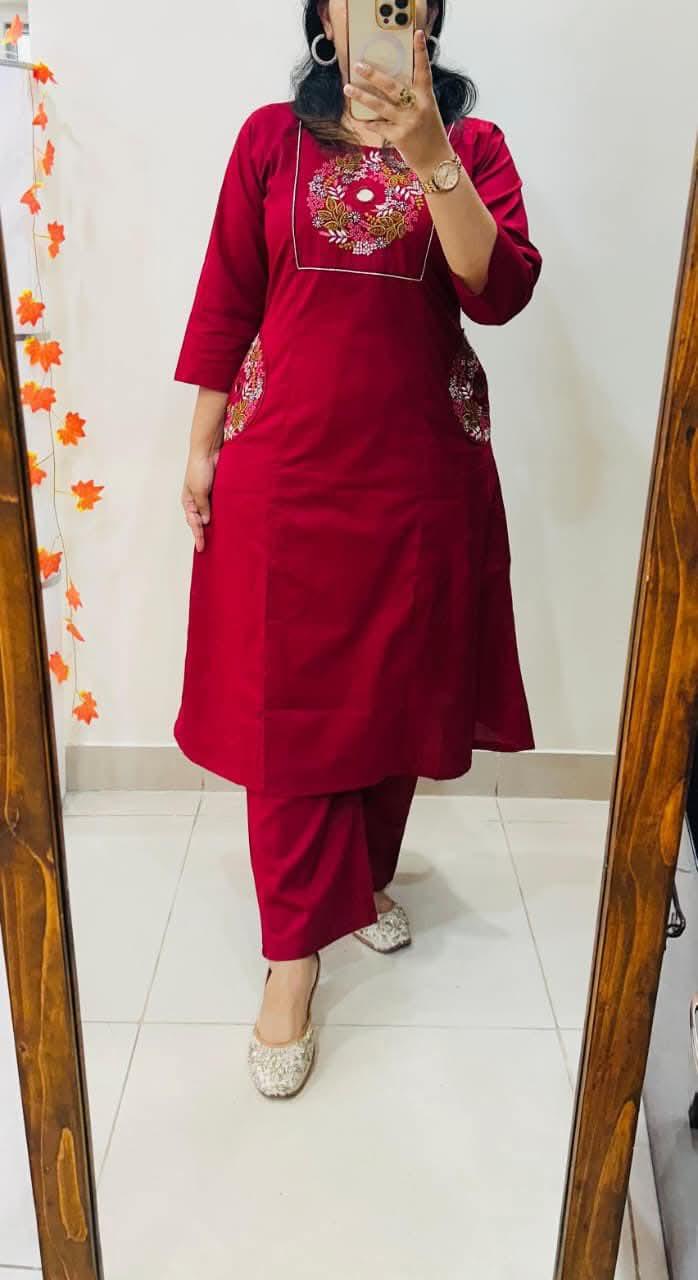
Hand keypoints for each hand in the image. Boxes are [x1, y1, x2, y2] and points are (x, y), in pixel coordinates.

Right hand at [181, 448, 218, 551]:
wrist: (209, 451)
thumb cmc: (199, 468)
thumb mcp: (199, 491)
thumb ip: (203, 507)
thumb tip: (205, 522)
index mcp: (188, 501)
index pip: (193, 523)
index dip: (198, 536)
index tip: (201, 548)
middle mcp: (197, 500)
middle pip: (200, 521)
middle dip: (204, 533)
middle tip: (209, 548)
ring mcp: (207, 496)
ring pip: (210, 515)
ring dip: (214, 525)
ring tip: (220, 539)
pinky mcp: (217, 491)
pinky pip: (219, 506)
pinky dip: (221, 514)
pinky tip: (227, 522)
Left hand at [344, 27, 450, 175]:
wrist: (436, 162)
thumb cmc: (430, 134)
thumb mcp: (427, 111)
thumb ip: (413, 98)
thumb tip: (390, 86)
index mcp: (427, 98)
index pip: (424, 71)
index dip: (421, 53)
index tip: (418, 35)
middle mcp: (417, 108)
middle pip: (392, 86)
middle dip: (374, 75)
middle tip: (359, 66)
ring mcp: (407, 122)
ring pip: (380, 105)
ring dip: (362, 96)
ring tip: (348, 88)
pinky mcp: (399, 137)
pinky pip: (379, 126)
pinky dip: (368, 122)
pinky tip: (359, 118)